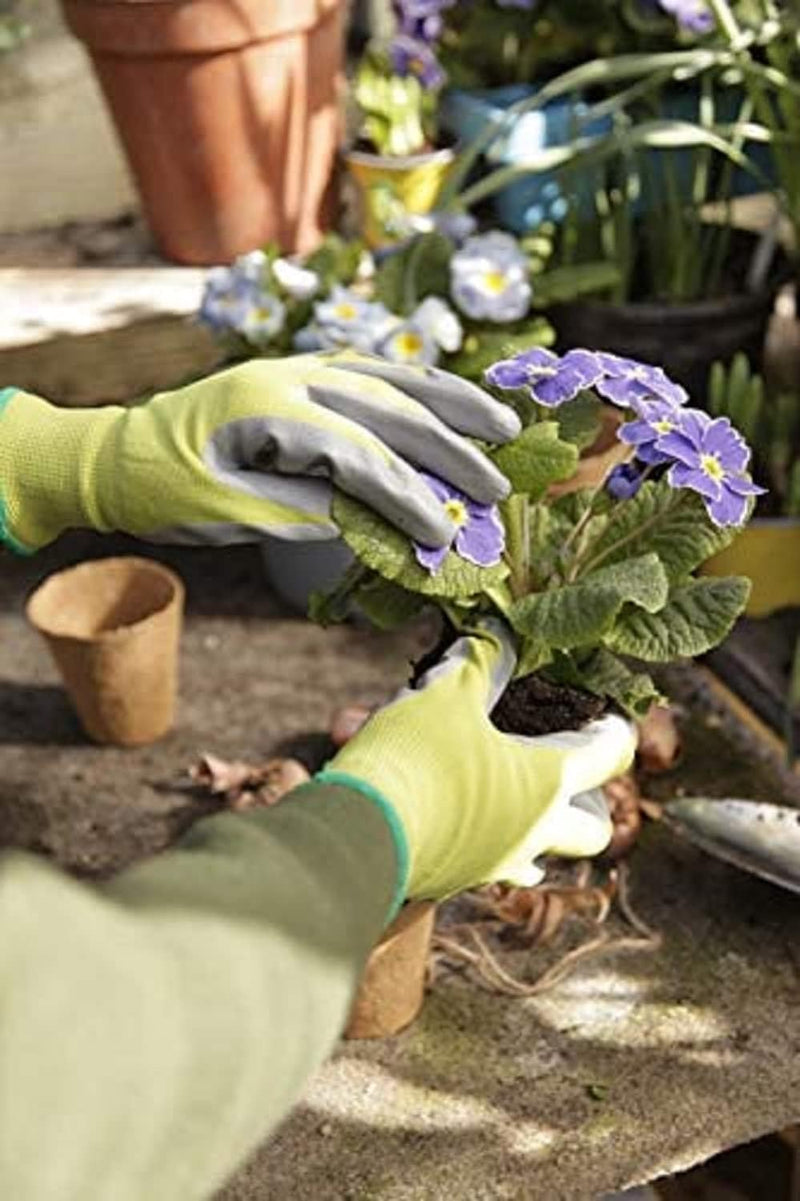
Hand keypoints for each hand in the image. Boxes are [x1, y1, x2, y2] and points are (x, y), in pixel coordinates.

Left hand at [0, 353, 518, 552]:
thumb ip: (303, 513)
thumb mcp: (227, 516)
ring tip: (501, 425)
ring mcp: (295, 368)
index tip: (447, 533)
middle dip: (449, 449)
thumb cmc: (163, 493)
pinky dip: (415, 386)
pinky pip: (368, 371)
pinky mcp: (297, 373)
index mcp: (267, 411)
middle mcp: (289, 377)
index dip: (408, 497)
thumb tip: (379, 524)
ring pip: (389, 378)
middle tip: (497, 486)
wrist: (114, 455)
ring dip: (449, 402)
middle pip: (388, 410)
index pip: (359, 457)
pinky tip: (448, 401)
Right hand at [321, 622, 635, 899]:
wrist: (356, 833)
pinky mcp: (453, 881)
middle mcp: (533, 833)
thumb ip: (481, 662)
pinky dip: (480, 839)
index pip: (611, 755)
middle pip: (592, 831)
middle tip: (565, 771)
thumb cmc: (416, 756)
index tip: (607, 713)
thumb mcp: (447, 693)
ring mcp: (494, 864)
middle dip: (589, 804)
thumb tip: (499, 635)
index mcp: (547, 783)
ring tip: (507, 792)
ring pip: (537, 857)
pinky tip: (454, 813)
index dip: (615, 728)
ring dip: (531, 827)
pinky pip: (484, 865)